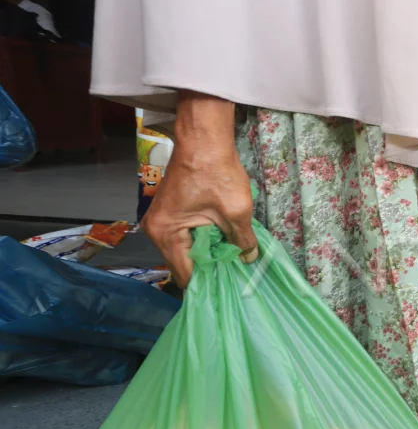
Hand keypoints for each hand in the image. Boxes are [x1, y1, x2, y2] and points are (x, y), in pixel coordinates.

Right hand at [141, 93, 257, 288]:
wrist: (204, 138)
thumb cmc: (217, 172)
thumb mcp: (237, 210)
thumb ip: (243, 240)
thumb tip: (249, 260)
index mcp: (167, 233)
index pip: (185, 273)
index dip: (206, 283)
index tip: (227, 290)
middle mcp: (157, 230)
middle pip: (183, 263)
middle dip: (207, 270)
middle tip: (233, 278)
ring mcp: (161, 220)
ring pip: (185, 250)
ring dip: (206, 255)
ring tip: (230, 264)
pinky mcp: (171, 212)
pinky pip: (185, 236)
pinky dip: (202, 241)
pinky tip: (222, 244)